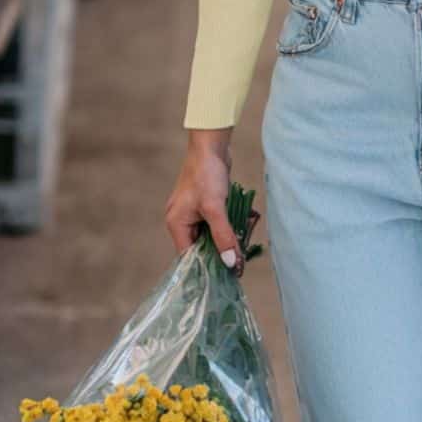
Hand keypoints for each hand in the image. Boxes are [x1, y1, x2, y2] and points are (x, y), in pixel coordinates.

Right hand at [164, 143, 243, 278]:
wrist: (211, 146)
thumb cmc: (207, 174)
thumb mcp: (215, 208)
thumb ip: (223, 236)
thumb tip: (230, 263)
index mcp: (176, 224)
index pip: (189, 257)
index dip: (206, 267)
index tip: (226, 276)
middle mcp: (181, 221)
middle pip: (201, 247)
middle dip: (220, 251)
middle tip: (240, 261)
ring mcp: (193, 213)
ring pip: (211, 235)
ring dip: (227, 238)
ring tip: (244, 242)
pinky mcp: (205, 206)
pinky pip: (216, 223)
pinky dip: (229, 226)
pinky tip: (244, 224)